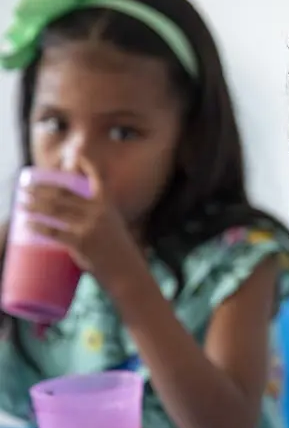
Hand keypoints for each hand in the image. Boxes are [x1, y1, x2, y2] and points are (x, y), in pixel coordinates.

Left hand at [24, 159, 142, 288]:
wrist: (128, 273)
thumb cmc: (118, 253)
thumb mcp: (111, 227)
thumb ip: (93, 218)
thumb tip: (66, 216)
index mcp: (109, 204)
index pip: (97, 177)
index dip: (86, 163)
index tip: (74, 154)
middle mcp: (100, 211)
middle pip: (63, 193)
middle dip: (40, 189)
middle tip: (24, 189)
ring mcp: (91, 226)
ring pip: (55, 210)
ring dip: (34, 205)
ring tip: (21, 204)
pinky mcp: (83, 242)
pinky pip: (54, 231)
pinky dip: (38, 226)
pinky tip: (27, 223)